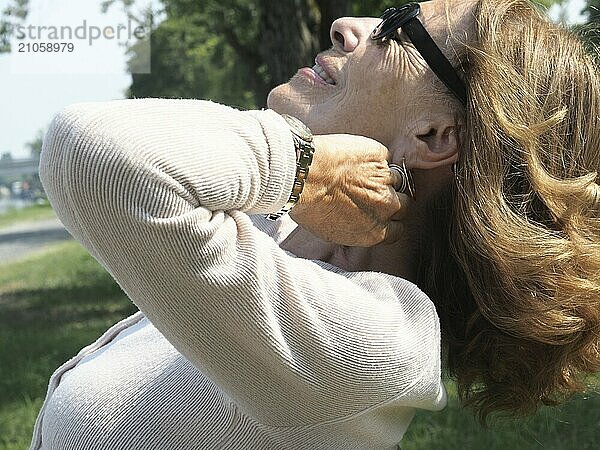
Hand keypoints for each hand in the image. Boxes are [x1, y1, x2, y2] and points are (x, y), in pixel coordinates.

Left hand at [289, 134, 408, 246]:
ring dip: (382, 179)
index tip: (381, 216)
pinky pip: (383, 157)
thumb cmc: (309, 205)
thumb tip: (359, 224)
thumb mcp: (331, 231)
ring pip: (396, 180)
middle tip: (373, 194)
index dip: (390, 222)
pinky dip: (372, 158)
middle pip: (403, 205)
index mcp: (374, 231)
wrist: (304, 174)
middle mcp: (385, 207)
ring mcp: (385, 179)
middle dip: (392, 201)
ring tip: (359, 175)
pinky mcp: (379, 156)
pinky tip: (353, 159)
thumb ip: (355, 229)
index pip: (397, 230)